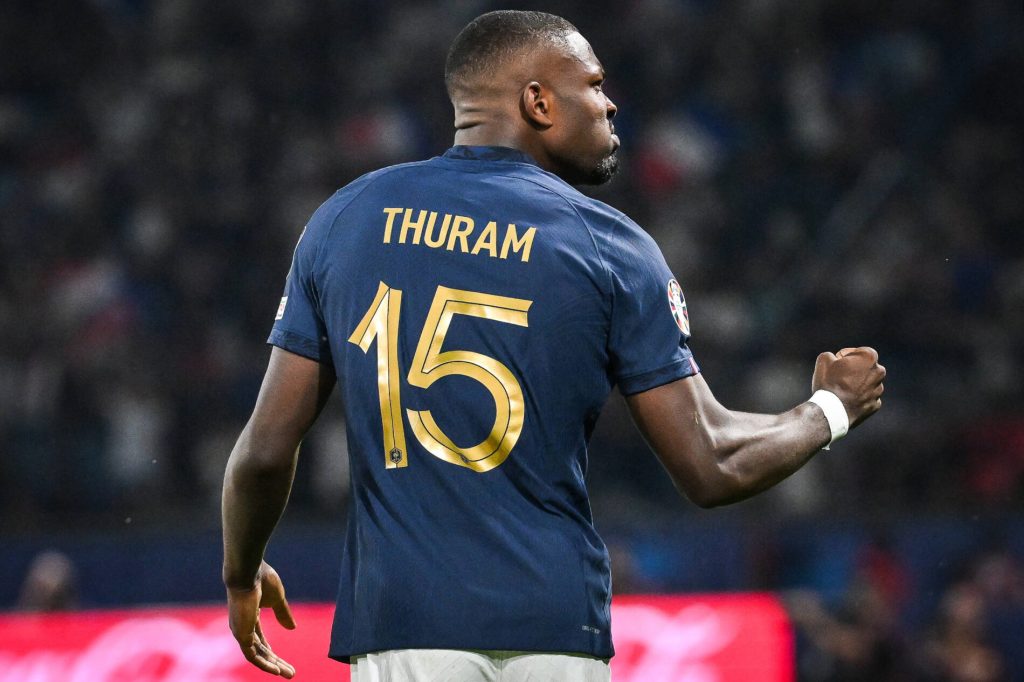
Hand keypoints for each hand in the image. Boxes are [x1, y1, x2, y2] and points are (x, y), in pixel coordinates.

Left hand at [227, 561, 296, 677]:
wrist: (249, 572)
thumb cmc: (262, 579)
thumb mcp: (278, 599)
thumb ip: (283, 614)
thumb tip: (292, 629)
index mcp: (250, 616)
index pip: (261, 641)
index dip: (272, 653)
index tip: (284, 663)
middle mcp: (243, 626)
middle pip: (261, 651)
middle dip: (276, 663)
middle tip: (291, 673)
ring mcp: (240, 631)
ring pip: (257, 656)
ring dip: (272, 666)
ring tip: (287, 674)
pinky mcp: (241, 634)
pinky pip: (252, 656)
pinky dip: (264, 664)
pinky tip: (276, 670)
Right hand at [812, 347, 885, 427]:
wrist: (831, 411)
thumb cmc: (828, 383)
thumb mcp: (824, 359)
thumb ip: (833, 355)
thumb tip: (835, 360)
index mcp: (869, 357)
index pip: (856, 352)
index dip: (843, 357)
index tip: (836, 365)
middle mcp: (879, 372)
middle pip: (865, 367)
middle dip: (854, 370)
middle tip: (838, 377)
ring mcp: (878, 390)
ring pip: (867, 383)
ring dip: (857, 384)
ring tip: (841, 390)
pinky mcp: (875, 405)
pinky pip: (867, 398)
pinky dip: (858, 398)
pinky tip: (846, 401)